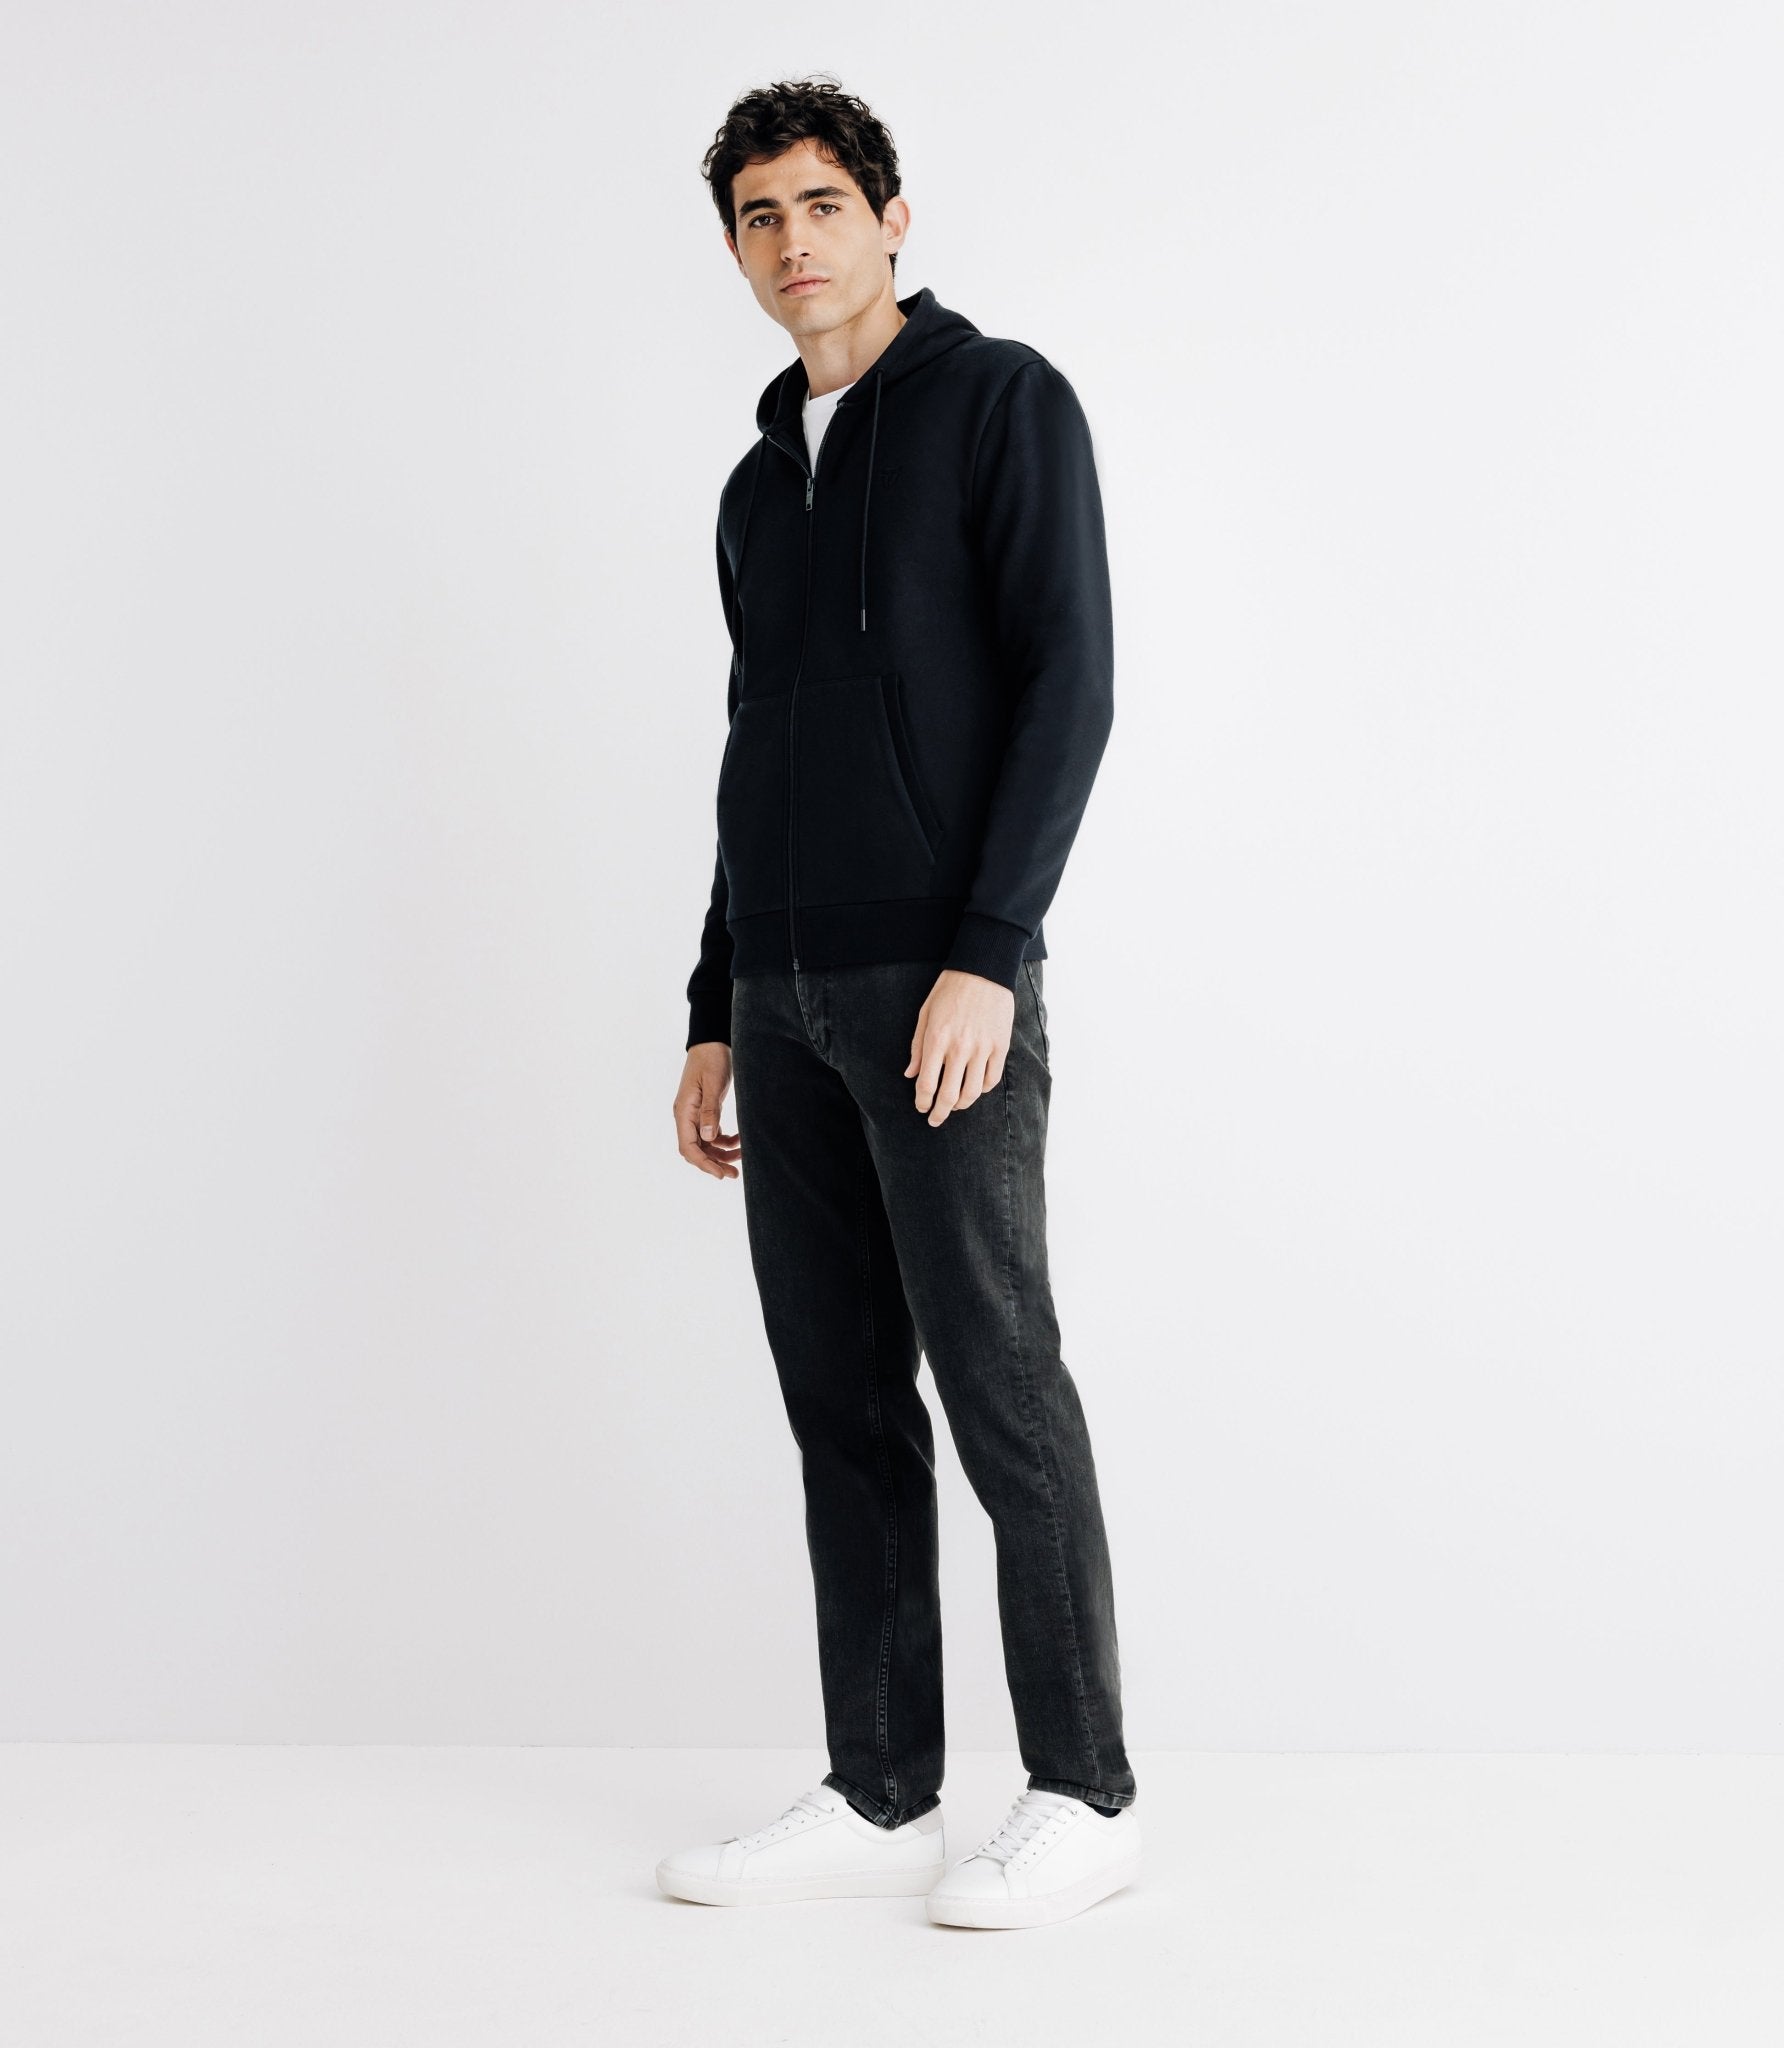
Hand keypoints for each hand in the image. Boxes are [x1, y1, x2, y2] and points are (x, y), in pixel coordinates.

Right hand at [675, 1042, 741, 1179]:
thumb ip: (710, 1111)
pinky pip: (711, 1134)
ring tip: (741, 1157)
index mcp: (684, 1111)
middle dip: (714, 1164)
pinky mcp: (705, 1110)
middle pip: (696, 1150)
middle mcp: (686, 1116)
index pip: (688, 1147)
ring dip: (721, 1154)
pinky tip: (738, 1141)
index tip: (721, 1174)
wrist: (712, 1042)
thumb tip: (707, 1138)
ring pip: (705, 1144)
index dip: (704, 1164)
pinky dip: (724, 1141)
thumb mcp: (713, 1085)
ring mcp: (694, 1114)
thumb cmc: (712, 1060)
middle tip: (734, 1174)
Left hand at [904, 969, 1014, 1124]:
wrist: (983, 970)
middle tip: (935, 1120)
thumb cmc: (949, 990)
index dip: (922, 1102)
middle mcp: (960, 1048)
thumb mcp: (925, 1014)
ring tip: (954, 1106)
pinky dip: (982, 1090)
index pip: (927, 1084)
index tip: (921, 1107)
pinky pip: (992, 1079)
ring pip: (972, 1093)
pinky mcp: (1000, 1046)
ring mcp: (983, 1049)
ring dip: (961, 1105)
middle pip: (949, 1096)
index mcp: (937, 1040)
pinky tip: (974, 1089)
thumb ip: (918, 1047)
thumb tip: (910, 1075)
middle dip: (940, 1113)